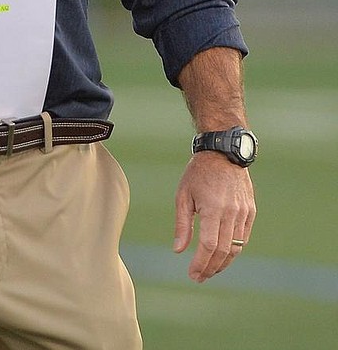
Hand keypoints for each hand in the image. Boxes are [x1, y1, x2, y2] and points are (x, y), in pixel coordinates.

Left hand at [173, 152, 255, 282]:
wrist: (223, 152)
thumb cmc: (198, 173)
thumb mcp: (183, 195)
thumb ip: (183, 224)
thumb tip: (178, 250)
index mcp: (213, 208)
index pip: (209, 245)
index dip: (201, 263)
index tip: (192, 274)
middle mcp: (231, 212)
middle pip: (223, 251)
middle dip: (211, 268)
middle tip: (199, 277)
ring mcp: (244, 212)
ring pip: (236, 248)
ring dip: (223, 263)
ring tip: (209, 270)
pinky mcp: (250, 211)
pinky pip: (244, 237)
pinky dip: (233, 250)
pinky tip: (222, 256)